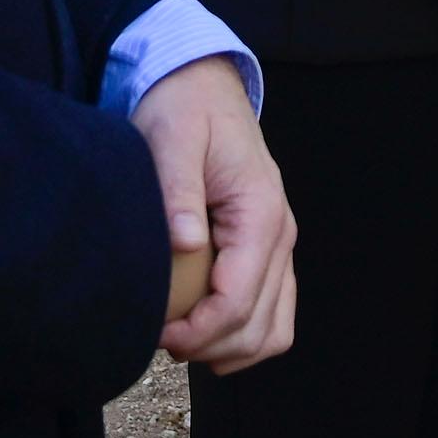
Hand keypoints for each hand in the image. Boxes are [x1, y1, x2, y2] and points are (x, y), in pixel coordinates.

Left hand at [130, 56, 295, 373]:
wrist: (204, 87)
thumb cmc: (185, 110)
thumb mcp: (172, 138)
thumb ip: (179, 190)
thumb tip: (185, 243)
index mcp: (260, 213)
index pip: (237, 301)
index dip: (198, 332)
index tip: (156, 333)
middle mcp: (280, 234)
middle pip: (258, 328)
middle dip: (209, 347)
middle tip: (160, 339)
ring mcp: (279, 245)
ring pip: (274, 330)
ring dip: (230, 349)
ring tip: (182, 339)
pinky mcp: (268, 251)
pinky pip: (273, 312)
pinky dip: (243, 335)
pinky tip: (203, 330)